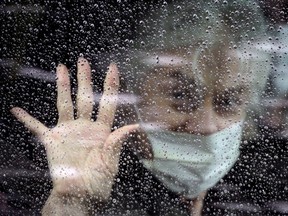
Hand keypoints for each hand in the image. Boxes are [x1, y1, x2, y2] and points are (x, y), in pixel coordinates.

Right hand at [11, 57, 137, 200]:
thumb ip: (118, 143)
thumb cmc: (98, 183)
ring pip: (65, 104)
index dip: (111, 85)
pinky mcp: (52, 141)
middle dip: (85, 79)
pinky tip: (17, 110)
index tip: (112, 67)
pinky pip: (36, 127)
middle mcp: (85, 127)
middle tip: (83, 61)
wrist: (79, 196)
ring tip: (61, 68)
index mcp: (102, 131)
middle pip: (86, 97)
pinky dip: (27, 119)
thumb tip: (135, 125)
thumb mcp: (110, 163)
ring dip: (63, 86)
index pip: (108, 103)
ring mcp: (68, 132)